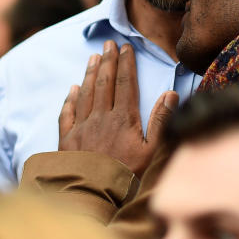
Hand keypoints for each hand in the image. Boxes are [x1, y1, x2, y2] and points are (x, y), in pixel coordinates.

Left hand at [58, 41, 177, 174]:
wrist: (93, 194)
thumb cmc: (128, 175)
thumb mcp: (152, 151)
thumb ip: (161, 120)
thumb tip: (171, 94)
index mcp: (123, 118)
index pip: (126, 84)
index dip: (126, 64)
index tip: (126, 48)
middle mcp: (101, 117)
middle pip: (105, 83)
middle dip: (108, 61)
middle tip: (109, 44)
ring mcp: (82, 127)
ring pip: (86, 93)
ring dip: (90, 73)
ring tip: (93, 57)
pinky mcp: (67, 139)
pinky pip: (67, 113)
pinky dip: (70, 99)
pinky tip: (72, 89)